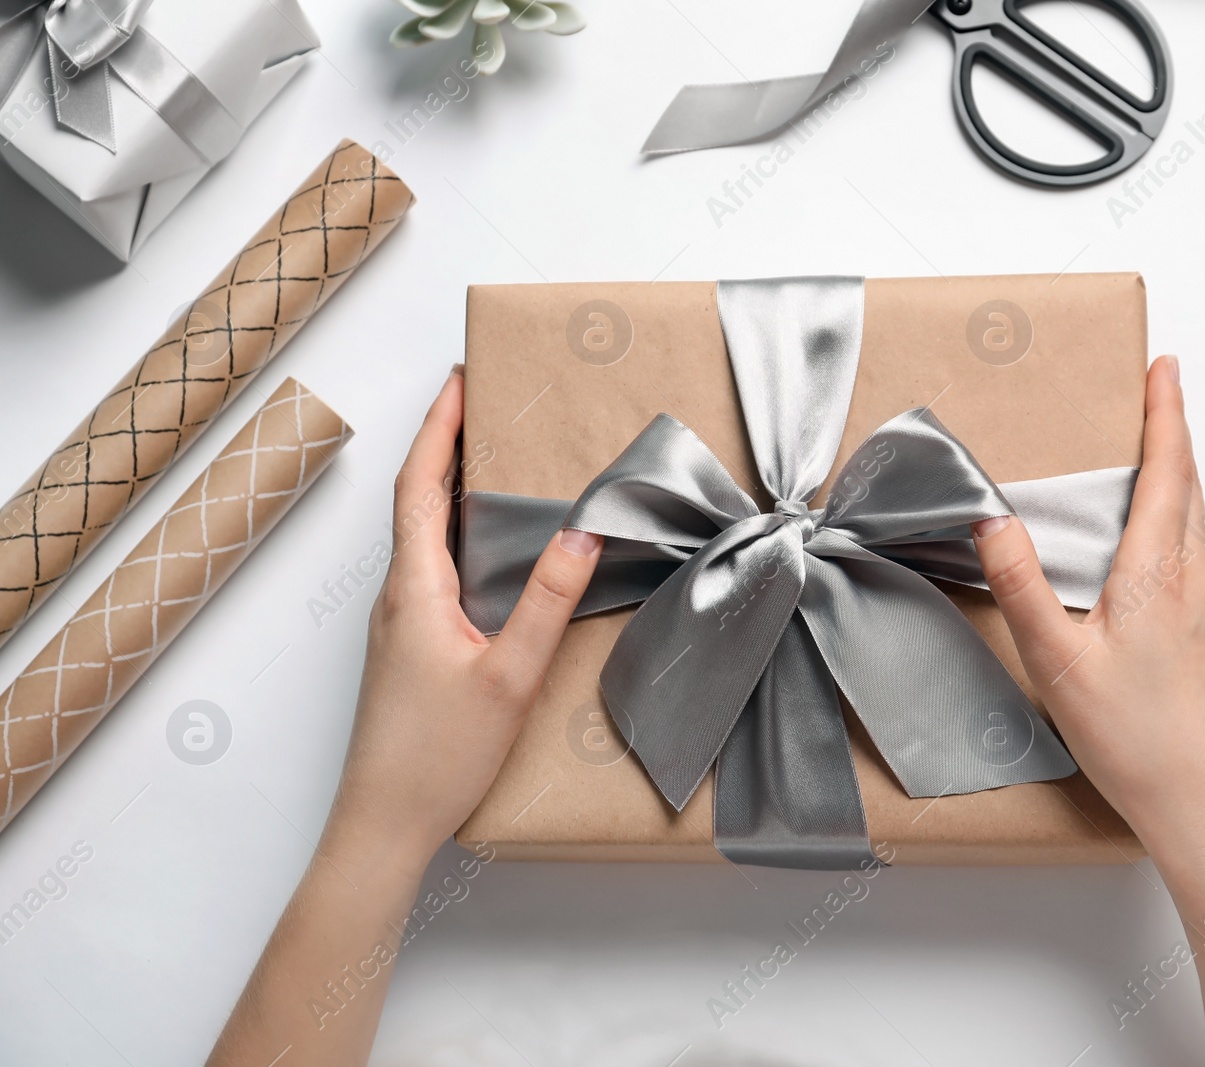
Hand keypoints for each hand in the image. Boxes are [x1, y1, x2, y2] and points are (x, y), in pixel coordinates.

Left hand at [329, 365, 602, 869]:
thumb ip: (547, 602)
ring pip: (421, 536)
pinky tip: (484, 548)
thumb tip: (583, 533)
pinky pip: (430, 569)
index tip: (459, 380)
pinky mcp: (409, 648)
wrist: (381, 825)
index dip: (439, 427)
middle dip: (446, 443)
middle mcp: (398, 597)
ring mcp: (399, 623)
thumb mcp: (510, 677)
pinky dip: (453, 534)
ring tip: (486, 457)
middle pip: (416, 499)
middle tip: (480, 402)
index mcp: (414, 589)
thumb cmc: (437, 758)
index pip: (421, 485)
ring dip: (448, 488)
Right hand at [971, 355, 1204, 898]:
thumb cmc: (1139, 742)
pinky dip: (1179, 524)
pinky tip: (1155, 548)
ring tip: (1154, 457)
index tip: (1163, 365)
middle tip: (1156, 394)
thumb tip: (994, 519)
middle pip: (1191, 487)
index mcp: (1161, 573)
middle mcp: (1198, 581)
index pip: (1169, 470)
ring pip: (1198, 523)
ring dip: (1179, 478)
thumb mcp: (1059, 663)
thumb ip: (1024, 586)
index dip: (1165, 413)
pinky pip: (1197, 558)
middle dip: (1173, 433)